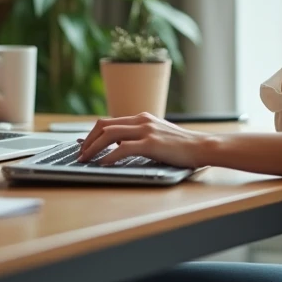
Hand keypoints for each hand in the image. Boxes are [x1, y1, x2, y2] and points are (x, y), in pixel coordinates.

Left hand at [76, 113, 211, 168]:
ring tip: (86, 159)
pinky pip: (123, 148)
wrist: (202, 147)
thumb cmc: (181, 146)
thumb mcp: (157, 136)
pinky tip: (103, 163)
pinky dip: (109, 156)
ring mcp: (146, 130)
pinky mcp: (151, 143)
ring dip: (93, 147)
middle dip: (88, 140)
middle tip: (80, 154)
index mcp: (141, 118)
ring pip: (109, 134)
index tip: (83, 145)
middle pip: (104, 125)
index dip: (92, 134)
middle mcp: (141, 120)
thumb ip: (139, 137)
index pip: (108, 121)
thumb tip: (117, 146)